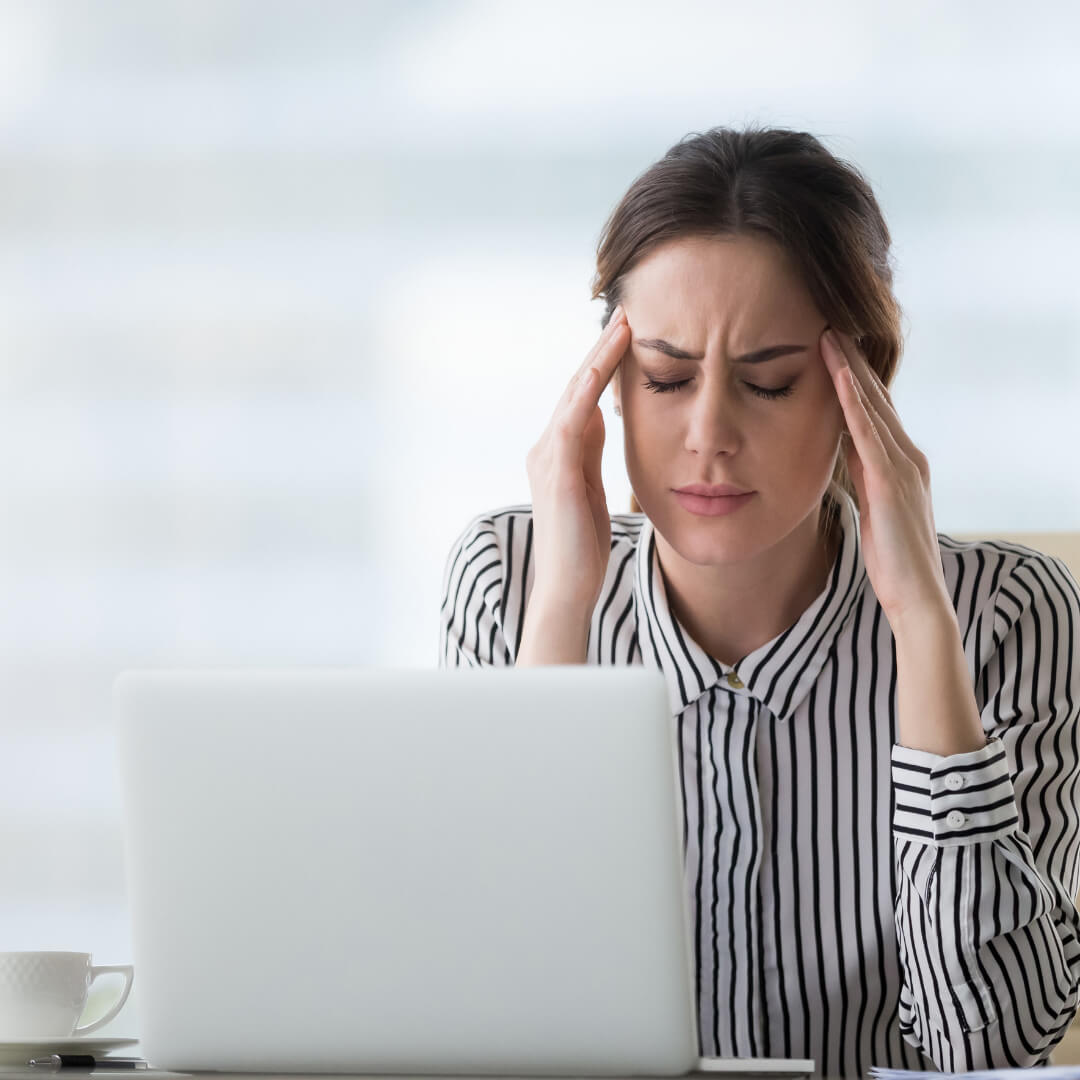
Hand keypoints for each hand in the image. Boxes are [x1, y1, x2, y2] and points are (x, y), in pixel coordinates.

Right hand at [524, 306, 628, 615]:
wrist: (565, 587)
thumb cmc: (582, 548)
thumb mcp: (593, 490)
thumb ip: (592, 454)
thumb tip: (603, 417)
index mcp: (558, 452)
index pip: (582, 397)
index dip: (604, 364)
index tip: (629, 334)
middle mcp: (546, 447)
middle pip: (577, 386)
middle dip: (602, 349)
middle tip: (626, 311)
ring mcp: (548, 456)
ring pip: (575, 393)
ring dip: (599, 357)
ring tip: (623, 324)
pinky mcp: (557, 470)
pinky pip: (574, 418)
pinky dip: (590, 387)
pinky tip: (607, 365)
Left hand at [820, 327, 951, 628]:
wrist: (916, 594)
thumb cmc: (893, 559)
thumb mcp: (872, 507)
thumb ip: (863, 477)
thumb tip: (845, 452)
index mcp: (900, 463)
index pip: (875, 411)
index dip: (855, 379)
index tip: (834, 349)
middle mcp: (906, 456)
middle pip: (876, 398)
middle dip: (853, 361)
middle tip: (830, 325)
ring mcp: (901, 466)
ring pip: (871, 406)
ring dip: (849, 369)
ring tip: (829, 335)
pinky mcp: (890, 480)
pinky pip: (867, 432)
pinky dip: (852, 401)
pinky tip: (837, 376)